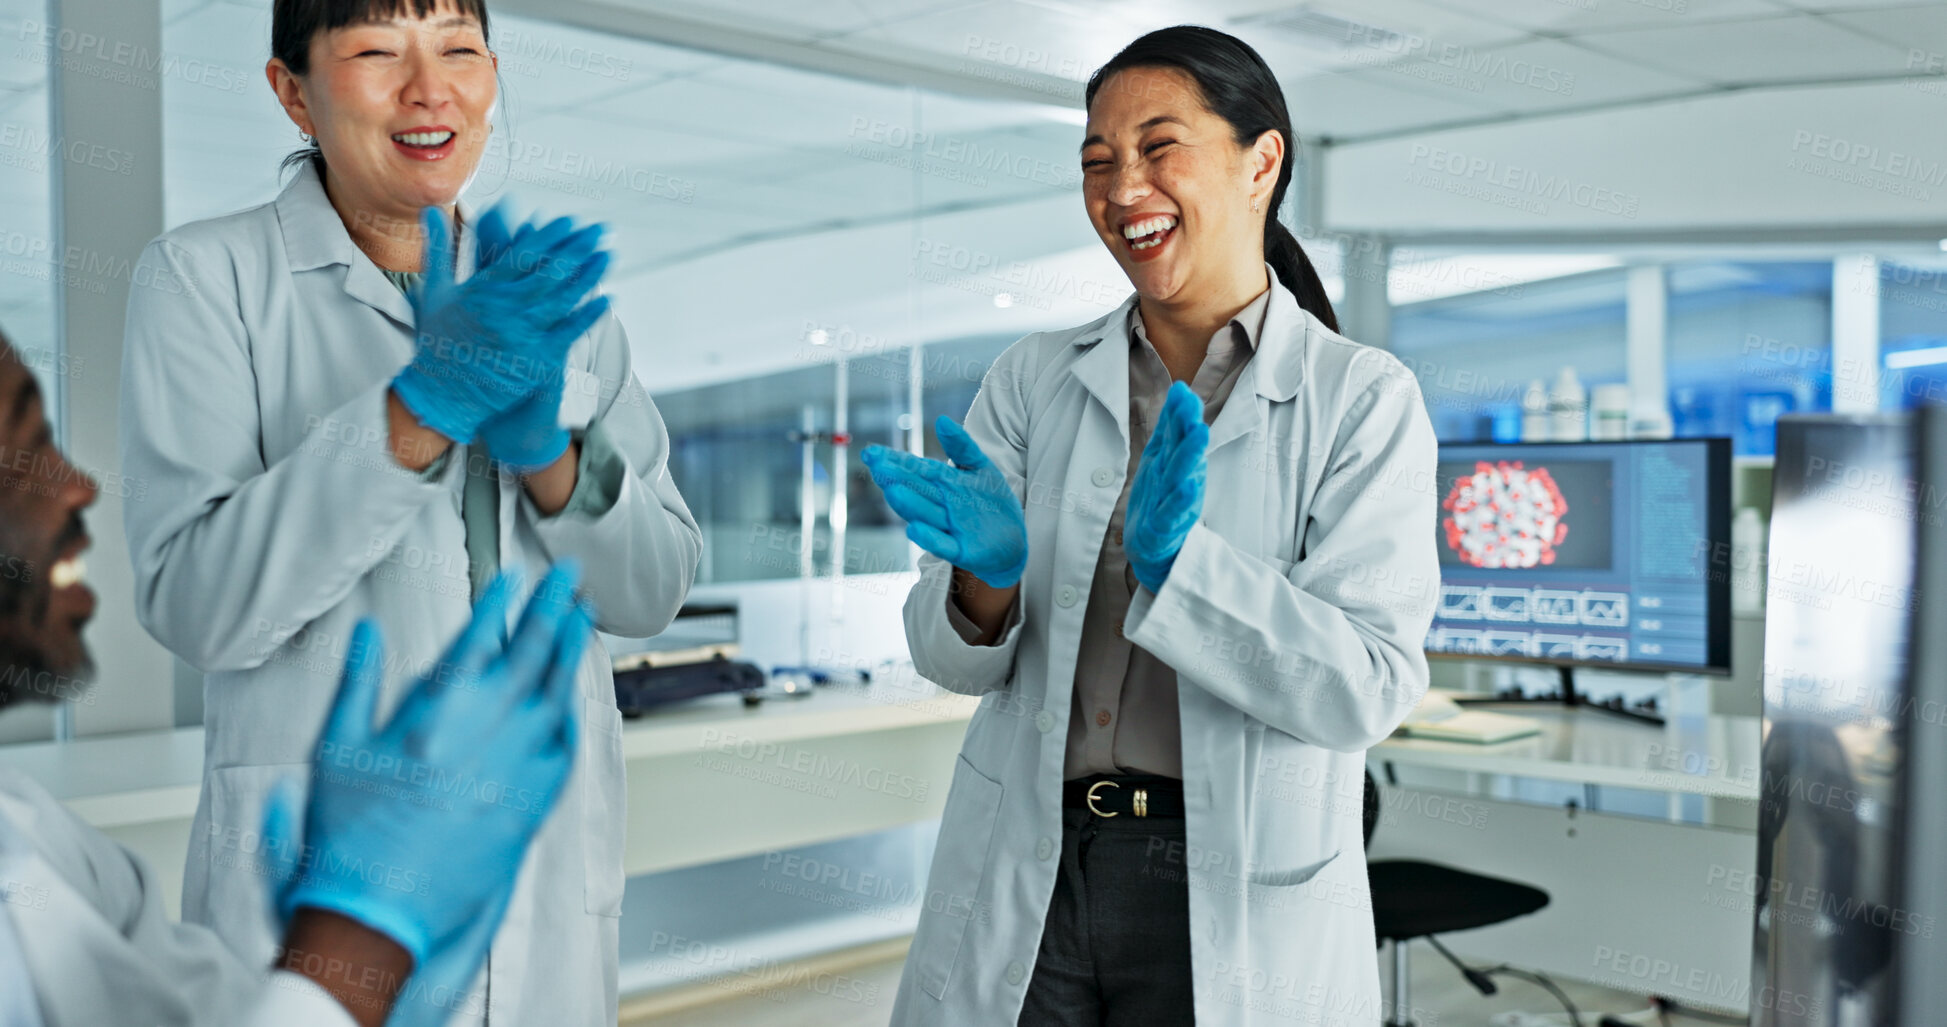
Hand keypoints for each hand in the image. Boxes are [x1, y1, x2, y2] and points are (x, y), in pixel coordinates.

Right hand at [261, 562, 591, 994]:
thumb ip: (357, 684)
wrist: (377, 916)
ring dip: (571, 655)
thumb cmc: (348, 840)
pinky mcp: (529, 808)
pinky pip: (563, 750)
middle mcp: (484, 736)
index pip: (477, 638)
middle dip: (553, 609)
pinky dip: (569, 717)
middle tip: (572, 580)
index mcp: (434, 714)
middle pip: (531, 656)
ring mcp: (514, 772)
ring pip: (557, 697)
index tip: (515, 576)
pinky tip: (570, 702)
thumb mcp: (334, 750)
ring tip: (582, 623)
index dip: (499, 601)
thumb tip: (369, 634)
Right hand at [391, 204, 610, 443]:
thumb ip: (439, 247)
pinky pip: (569, 332)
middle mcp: (506, 309)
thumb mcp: (435, 290)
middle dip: (579, 248)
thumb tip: (430, 208)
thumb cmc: (438, 341)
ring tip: (608, 255)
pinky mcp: (537, 360)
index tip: (570, 221)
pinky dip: (589, 315)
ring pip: (564, 298)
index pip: (523, 255)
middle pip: (550, 272)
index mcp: (483, 290)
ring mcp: (524, 335)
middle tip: (601, 230)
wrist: (442, 395)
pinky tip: (607, 299)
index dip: (549, 237)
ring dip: (589, 275)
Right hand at [861, 417, 1027, 588]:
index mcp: (941, 484)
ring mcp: (948, 529)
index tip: (871, 452)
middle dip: (896, 478)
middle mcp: (939, 506)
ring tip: (892, 490)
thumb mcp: (980, 468)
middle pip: (916, 489)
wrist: (1013, 541)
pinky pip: (944, 545)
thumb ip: (961, 446)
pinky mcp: (961, 551)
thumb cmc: (991, 502)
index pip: (914, 469)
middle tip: (876, 465)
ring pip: (926, 514)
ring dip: (910, 504)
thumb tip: (941, 420)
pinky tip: (914, 529)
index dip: (893, 460)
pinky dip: (930, 538)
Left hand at [1125, 381, 1207, 592]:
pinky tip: (1188, 486)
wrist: (1152, 546)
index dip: (1181, 413)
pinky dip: (1181, 500)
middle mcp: (1180, 479)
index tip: (1182, 391)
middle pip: (1183, 451)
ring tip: (1199, 433)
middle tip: (1191, 405)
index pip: (1179, 434)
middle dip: (1188, 428)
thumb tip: (1181, 389)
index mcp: (1177, 461)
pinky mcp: (1165, 526)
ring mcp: (1174, 502)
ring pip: (1181, 476)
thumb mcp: (1163, 457)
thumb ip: (1172, 427)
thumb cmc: (1160, 496)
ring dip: (1190, 455)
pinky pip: (1173, 511)